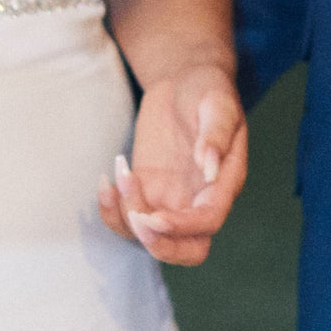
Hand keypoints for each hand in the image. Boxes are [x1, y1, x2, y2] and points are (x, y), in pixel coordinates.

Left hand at [97, 60, 246, 267]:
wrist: (185, 80)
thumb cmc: (208, 89)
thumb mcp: (217, 102)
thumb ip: (215, 135)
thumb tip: (209, 169)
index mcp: (224, 181)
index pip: (208, 220)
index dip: (181, 227)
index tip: (152, 217)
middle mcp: (199, 198)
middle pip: (189, 250)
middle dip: (161, 246)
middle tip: (137, 220)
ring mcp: (172, 197)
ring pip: (152, 238)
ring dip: (128, 219)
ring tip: (119, 175)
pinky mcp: (148, 190)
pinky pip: (128, 217)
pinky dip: (111, 210)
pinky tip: (105, 180)